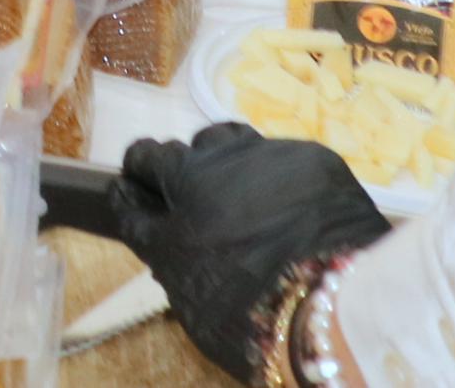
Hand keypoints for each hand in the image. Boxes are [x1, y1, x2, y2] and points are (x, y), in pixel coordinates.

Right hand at [106, 123, 390, 374]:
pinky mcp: (326, 168)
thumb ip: (145, 229)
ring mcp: (283, 156)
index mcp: (187, 173)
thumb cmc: (234, 297)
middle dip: (194, 171)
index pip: (147, 154)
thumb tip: (125, 198)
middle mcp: (233, 151)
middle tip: (203, 216)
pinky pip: (290, 166)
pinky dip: (282, 186)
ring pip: (248, 149)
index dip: (140, 177)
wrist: (330, 309)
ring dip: (238, 169)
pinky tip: (291, 217)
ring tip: (245, 207)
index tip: (144, 199)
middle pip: (201, 145)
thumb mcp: (173, 271)